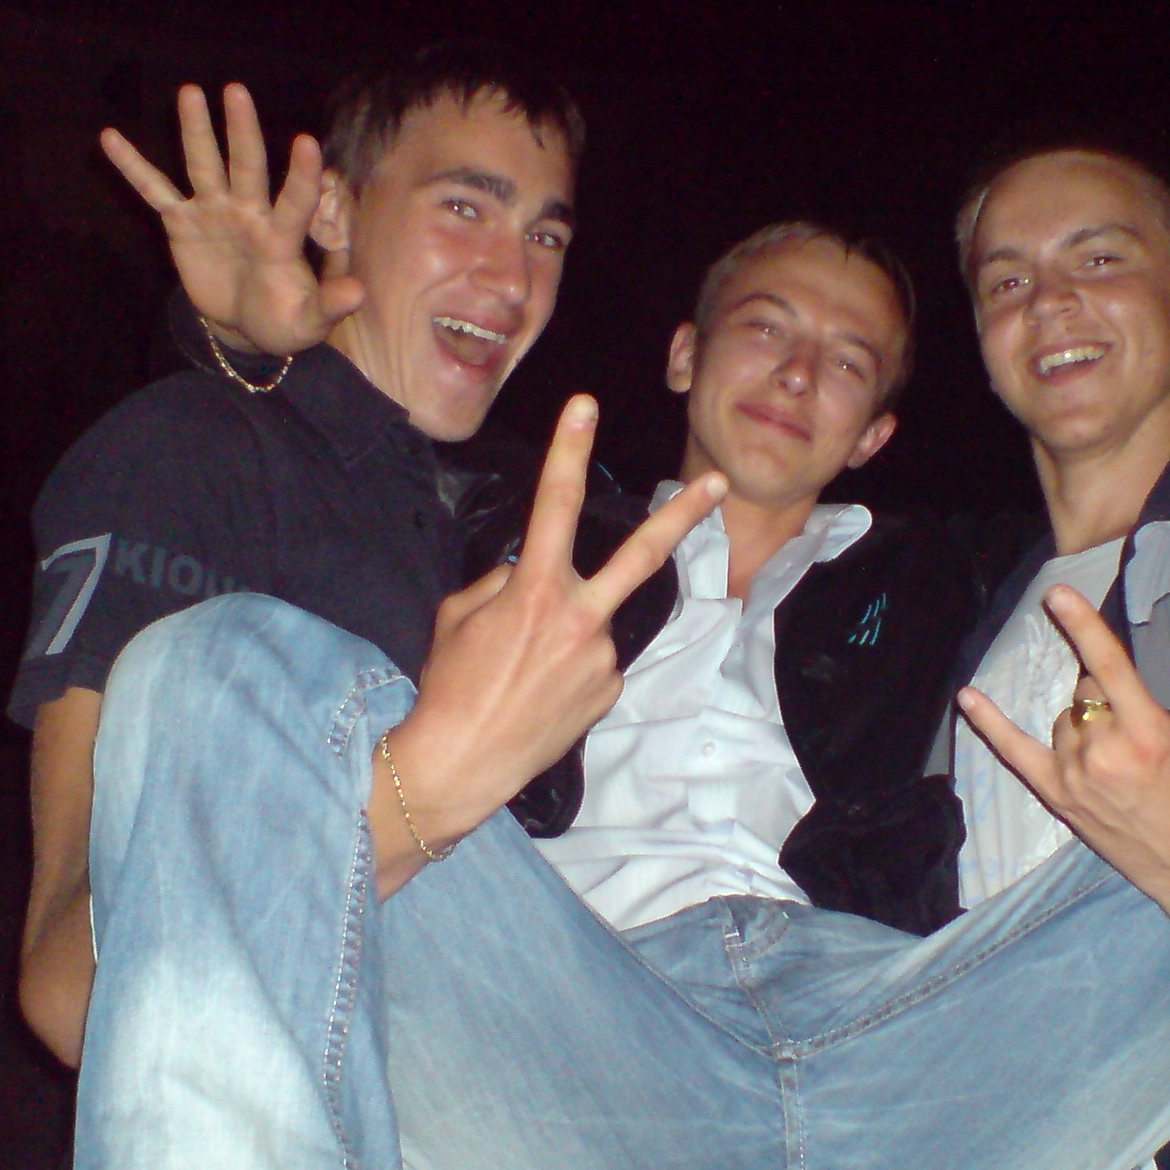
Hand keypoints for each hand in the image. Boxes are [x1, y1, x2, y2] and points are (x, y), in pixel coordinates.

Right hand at [100, 83, 361, 354]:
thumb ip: (331, 304)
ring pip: (203, 165)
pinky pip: (154, 191)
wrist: (245, 325)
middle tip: (236, 91)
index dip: (301, 174)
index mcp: (281, 236)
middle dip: (242, 130)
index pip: (295, 200)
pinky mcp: (182, 223)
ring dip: (196, 131)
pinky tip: (111, 138)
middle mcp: (249, 213)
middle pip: (246, 166)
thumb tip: (359, 292)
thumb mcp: (308, 320)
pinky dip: (133, 167)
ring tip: (190, 93)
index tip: (306, 141)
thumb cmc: (284, 319)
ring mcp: (214, 213)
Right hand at [374, 397, 725, 893]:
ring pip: (592, 620)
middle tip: (721, 482)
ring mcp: (602, 657)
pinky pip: (592, 661)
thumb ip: (501, 582)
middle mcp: (580, 618)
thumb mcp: (459, 615)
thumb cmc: (448, 684)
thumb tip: (529, 574)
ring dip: (566, 633)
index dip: (568, 450)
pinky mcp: (610, 690)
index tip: (585, 406)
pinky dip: (568, 668)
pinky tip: (539, 693)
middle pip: (642, 554)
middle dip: (685, 515)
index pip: (553, 504)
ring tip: (525, 672)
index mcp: (535, 590)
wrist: (461, 763)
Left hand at [958, 587, 1169, 1033]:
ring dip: (1083, 720)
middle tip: (1136, 720)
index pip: (1108, 667)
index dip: (1083, 628)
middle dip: (1106, 692)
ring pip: (1064, 719)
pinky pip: (1015, 754)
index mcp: (1147, 733)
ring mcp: (1076, 775)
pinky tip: (968, 698)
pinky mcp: (1058, 796)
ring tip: (1119, 750)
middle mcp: (1105, 752)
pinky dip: (991, 726)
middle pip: (1087, 691)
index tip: (1057, 594)